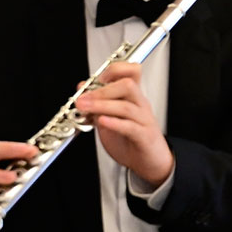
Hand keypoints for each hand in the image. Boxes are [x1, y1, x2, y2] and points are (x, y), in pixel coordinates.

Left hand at [78, 62, 174, 187]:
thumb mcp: (110, 119)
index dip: (113, 70)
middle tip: (83, 98)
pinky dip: (115, 123)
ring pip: (126, 106)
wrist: (149, 162)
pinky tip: (102, 122)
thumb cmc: (131, 140)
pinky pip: (131, 127)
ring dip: (102, 106)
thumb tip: (82, 90)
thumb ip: (98, 105)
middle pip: (128, 85)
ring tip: (86, 109)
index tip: (95, 79)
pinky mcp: (144, 137)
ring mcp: (144, 120)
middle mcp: (140, 105)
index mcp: (133, 98)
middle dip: (102, 90)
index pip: (131, 72)